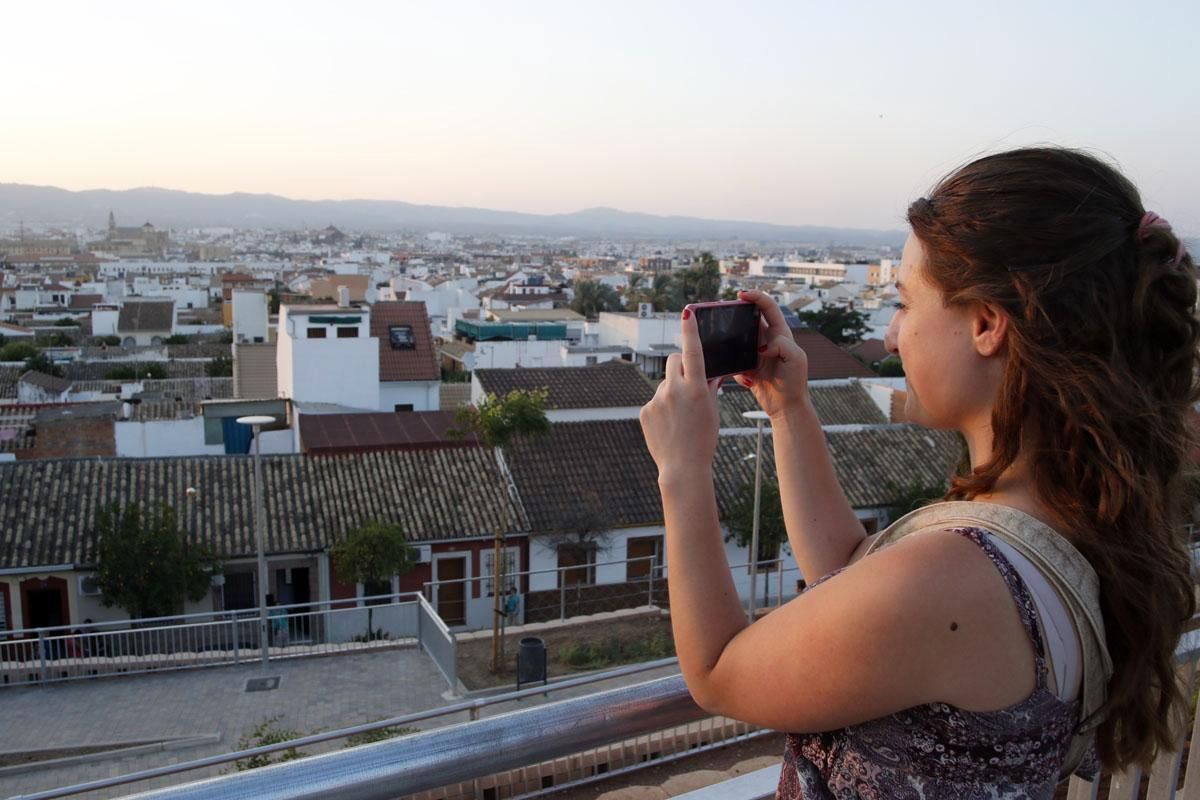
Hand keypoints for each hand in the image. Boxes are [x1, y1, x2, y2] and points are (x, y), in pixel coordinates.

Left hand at [639, 307, 721, 479]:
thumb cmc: (703, 439)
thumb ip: (709, 387)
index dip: (690, 330)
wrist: (682, 467)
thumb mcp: (712, 411)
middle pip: (673, 361)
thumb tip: (710, 372)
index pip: (693, 351)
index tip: (686, 312)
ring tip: (679, 416)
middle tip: (687, 380)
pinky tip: (668, 425)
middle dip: (680, 365)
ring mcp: (657, 400)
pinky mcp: (645, 410)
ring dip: (672, 391)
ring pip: (665, 383)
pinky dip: (662, 408)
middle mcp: (675, 390)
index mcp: (697, 388)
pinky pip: (655, 400)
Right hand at [734, 290, 810, 418]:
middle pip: (748, 319)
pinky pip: (734, 362)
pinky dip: (736, 370)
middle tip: (723, 316)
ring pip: (737, 339)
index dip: (755, 296)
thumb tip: (762, 346)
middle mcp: (767, 339)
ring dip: (732, 344)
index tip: (740, 295)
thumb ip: (782, 345)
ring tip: (732, 353)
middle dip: (736, 316)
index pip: (767, 306)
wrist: (786, 407)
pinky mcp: (747, 367)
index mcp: (780, 333)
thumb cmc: (795, 382)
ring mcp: (755, 353)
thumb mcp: (796, 359)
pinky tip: (749, 381)